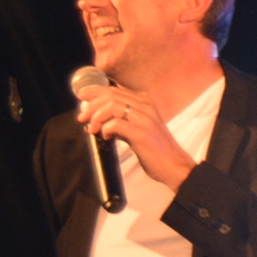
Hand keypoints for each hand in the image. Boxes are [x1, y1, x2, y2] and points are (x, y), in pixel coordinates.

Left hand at [79, 86, 193, 188]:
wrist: (174, 165)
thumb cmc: (155, 150)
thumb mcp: (138, 129)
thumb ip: (121, 121)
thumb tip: (97, 119)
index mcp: (145, 102)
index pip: (115, 90)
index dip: (95, 91)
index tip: (82, 97)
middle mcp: (146, 106)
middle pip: (111, 96)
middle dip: (91, 105)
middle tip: (82, 118)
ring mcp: (145, 119)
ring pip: (112, 106)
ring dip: (96, 117)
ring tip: (92, 129)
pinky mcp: (142, 133)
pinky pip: (116, 124)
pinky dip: (106, 129)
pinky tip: (106, 136)